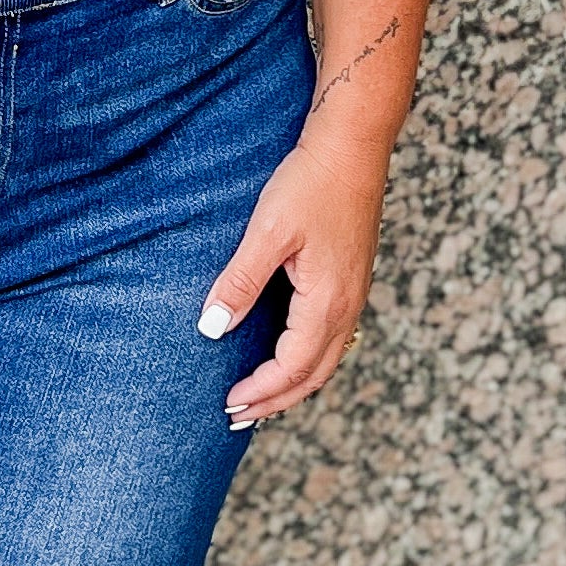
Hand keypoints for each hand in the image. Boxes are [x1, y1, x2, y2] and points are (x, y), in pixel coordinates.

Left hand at [202, 126, 392, 428]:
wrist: (352, 147)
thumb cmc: (310, 184)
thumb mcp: (267, 232)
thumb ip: (240, 282)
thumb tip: (211, 328)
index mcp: (328, 301)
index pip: (293, 367)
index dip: (260, 390)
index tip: (228, 404)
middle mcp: (348, 306)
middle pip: (314, 375)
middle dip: (277, 401)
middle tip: (238, 418)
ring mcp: (354, 294)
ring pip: (327, 359)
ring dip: (294, 385)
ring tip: (261, 400)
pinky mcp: (351, 280)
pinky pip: (333, 338)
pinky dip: (308, 361)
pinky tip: (287, 357)